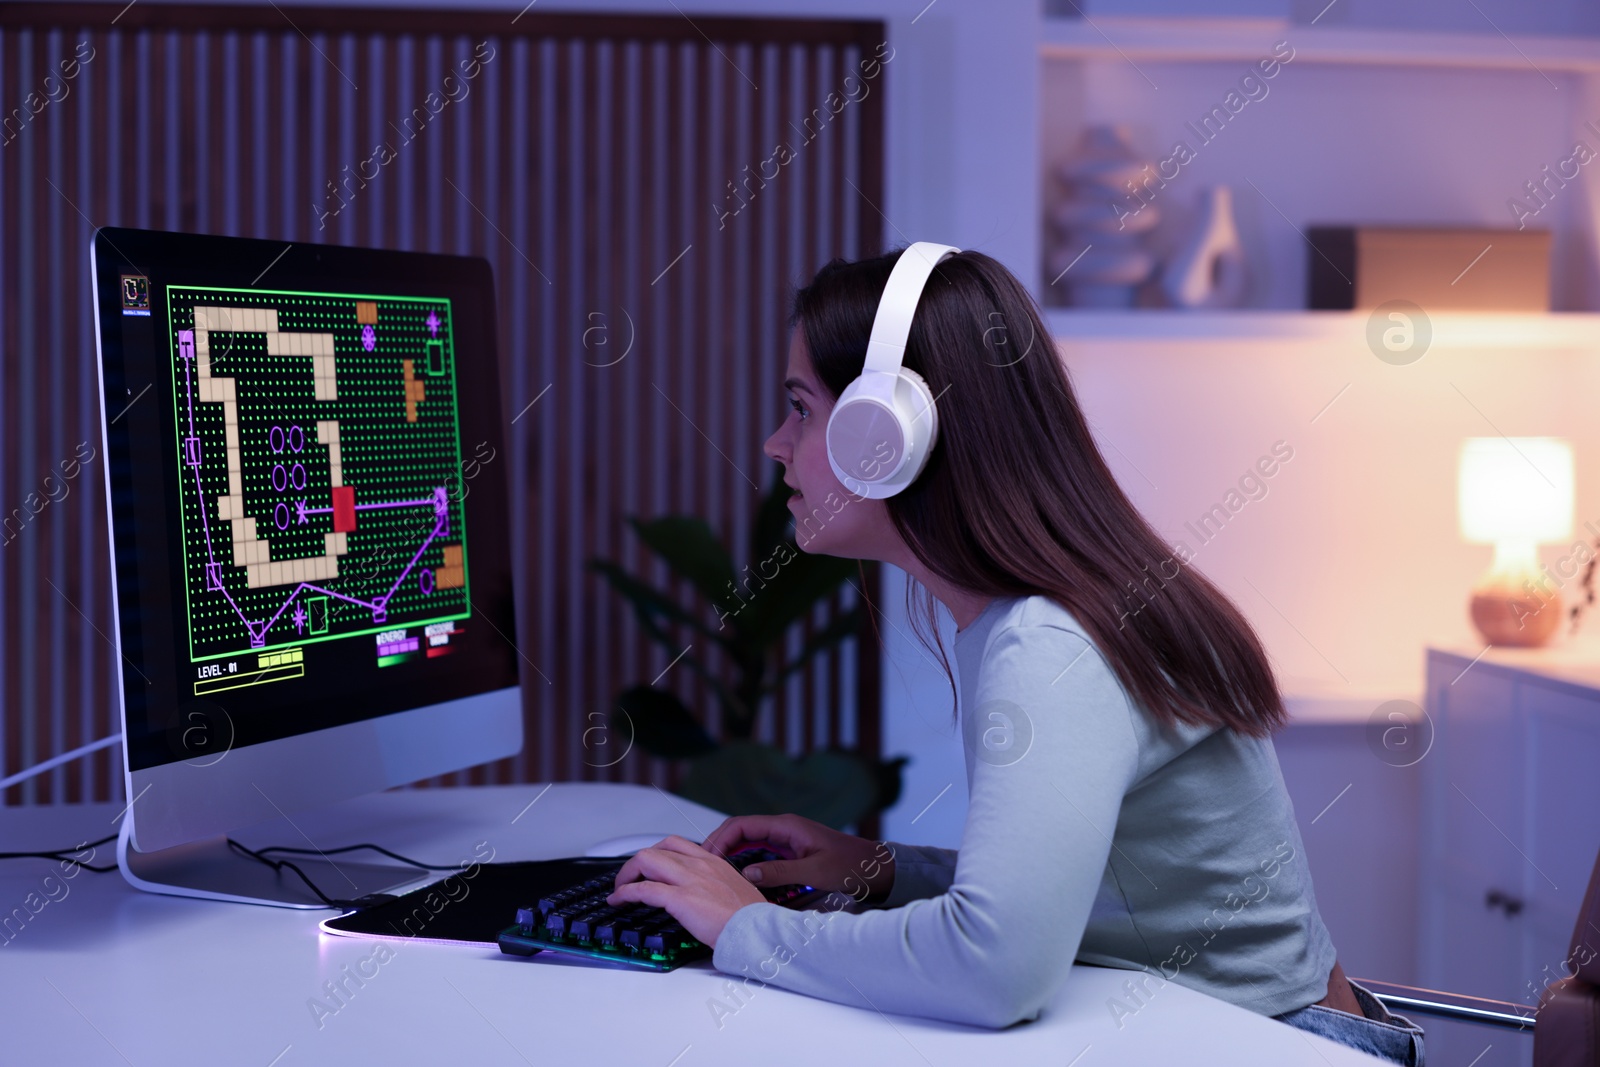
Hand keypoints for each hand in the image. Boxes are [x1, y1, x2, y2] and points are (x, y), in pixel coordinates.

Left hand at [605, 834, 766, 947]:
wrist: (758, 929)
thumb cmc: (750, 917)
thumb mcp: (735, 889)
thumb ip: (716, 885)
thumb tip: (705, 895)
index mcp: (712, 861)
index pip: (675, 844)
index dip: (655, 854)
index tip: (648, 868)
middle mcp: (699, 864)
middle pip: (656, 849)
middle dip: (636, 863)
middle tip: (629, 879)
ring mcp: (689, 880)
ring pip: (645, 860)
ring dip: (626, 874)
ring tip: (620, 889)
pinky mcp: (681, 899)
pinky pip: (644, 889)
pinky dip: (625, 893)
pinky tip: (618, 900)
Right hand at [700, 814, 895, 904]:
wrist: (873, 867)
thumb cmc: (849, 866)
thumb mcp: (814, 873)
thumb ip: (780, 873)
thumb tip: (746, 874)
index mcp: (786, 826)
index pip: (742, 825)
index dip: (720, 839)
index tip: (706, 857)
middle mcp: (783, 828)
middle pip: (740, 831)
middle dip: (719, 845)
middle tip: (702, 867)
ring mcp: (785, 839)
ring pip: (748, 841)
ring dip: (730, 853)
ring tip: (712, 873)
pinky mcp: (789, 851)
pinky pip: (759, 851)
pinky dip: (744, 861)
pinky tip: (736, 876)